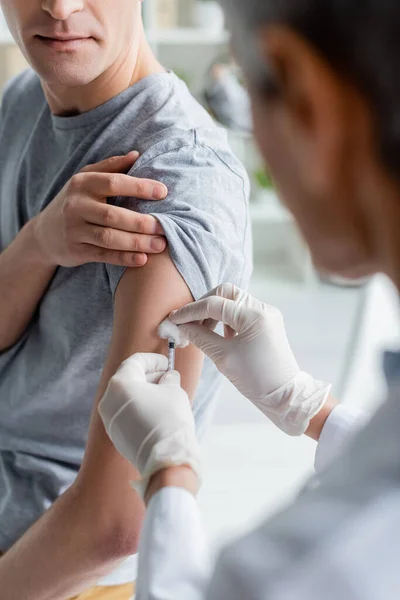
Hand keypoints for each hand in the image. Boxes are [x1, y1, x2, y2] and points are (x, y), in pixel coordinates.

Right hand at [32, 152, 167, 267]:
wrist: (45, 233)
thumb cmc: (76, 202)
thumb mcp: (86, 179)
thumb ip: (111, 167)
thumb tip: (137, 155)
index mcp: (82, 183)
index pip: (114, 183)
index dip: (140, 187)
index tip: (164, 192)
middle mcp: (76, 206)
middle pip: (113, 215)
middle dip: (141, 222)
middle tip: (164, 227)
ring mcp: (74, 230)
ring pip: (108, 237)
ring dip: (136, 242)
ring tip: (160, 245)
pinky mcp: (76, 251)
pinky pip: (103, 255)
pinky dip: (124, 258)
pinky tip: (143, 259)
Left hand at [98, 353, 201, 496]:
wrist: (164, 458)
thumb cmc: (169, 419)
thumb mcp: (174, 391)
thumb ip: (169, 379)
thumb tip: (168, 377)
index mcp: (120, 384)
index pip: (135, 362)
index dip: (153, 360)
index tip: (166, 363)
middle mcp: (108, 400)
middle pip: (128, 379)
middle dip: (148, 376)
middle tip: (167, 377)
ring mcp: (109, 419)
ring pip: (126, 398)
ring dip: (144, 392)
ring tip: (164, 394)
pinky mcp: (115, 435)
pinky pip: (125, 413)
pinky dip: (138, 407)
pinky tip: (156, 410)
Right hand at [170, 283, 330, 435]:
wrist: (285, 396)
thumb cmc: (256, 379)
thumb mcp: (223, 358)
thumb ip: (200, 337)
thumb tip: (181, 326)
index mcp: (254, 315)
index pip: (214, 304)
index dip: (190, 311)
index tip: (173, 319)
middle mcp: (263, 309)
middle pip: (225, 293)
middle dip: (203, 306)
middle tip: (188, 323)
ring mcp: (267, 315)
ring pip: (233, 301)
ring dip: (214, 312)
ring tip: (200, 331)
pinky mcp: (267, 323)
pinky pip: (241, 312)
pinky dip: (226, 320)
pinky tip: (217, 335)